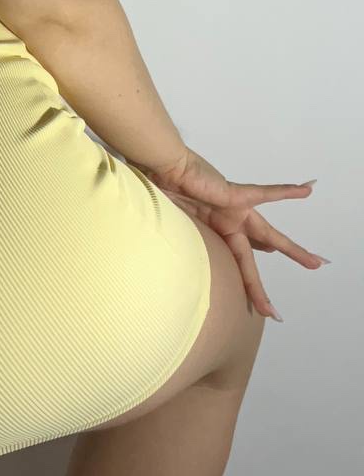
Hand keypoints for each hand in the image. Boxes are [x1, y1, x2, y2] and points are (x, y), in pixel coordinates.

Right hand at [136, 146, 327, 321]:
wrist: (160, 168)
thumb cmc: (161, 194)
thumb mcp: (175, 227)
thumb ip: (184, 242)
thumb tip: (175, 265)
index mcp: (215, 230)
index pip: (239, 261)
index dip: (250, 285)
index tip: (261, 307)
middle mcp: (228, 221)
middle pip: (260, 250)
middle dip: (279, 267)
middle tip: (304, 280)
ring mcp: (234, 208)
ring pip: (269, 234)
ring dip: (292, 250)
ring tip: (316, 264)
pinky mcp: (235, 194)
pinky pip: (264, 194)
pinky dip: (285, 192)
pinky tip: (307, 190)